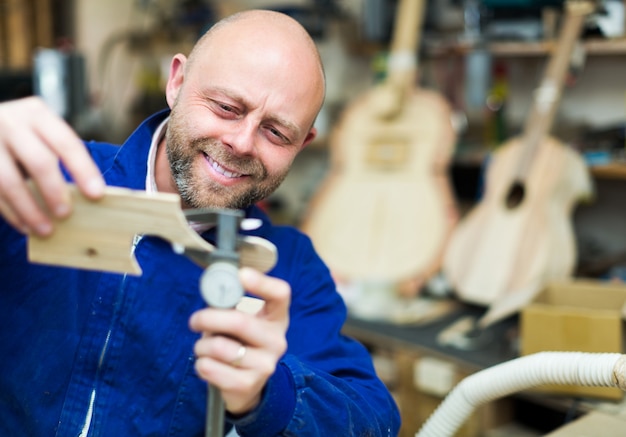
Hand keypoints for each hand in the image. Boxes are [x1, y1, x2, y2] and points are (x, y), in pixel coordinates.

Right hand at [0, 96, 104, 234]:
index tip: (97, 194)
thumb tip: (90, 195)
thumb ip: (58, 153)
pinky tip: (25, 226)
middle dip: (55, 191)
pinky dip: (11, 213)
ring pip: (8, 181)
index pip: (66, 143)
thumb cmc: (22, 134)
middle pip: (38, 161)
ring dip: (29, 209)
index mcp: (37, 114)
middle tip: (66, 214)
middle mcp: (11, 123)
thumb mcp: (40, 131)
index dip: (83, 170)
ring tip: (46, 230)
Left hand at [189, 267, 289, 414]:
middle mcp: (277, 340)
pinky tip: (207, 364)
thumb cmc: (240, 342)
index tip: (241, 274)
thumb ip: (231, 304)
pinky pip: (211, 368)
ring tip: (203, 348)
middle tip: (194, 321)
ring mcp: (265, 364)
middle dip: (209, 318)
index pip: (280, 294)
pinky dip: (201, 364)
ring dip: (201, 346)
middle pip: (240, 322)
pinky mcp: (249, 385)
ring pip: (220, 347)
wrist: (247, 384)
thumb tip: (212, 288)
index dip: (262, 283)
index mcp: (276, 317)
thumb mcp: (242, 320)